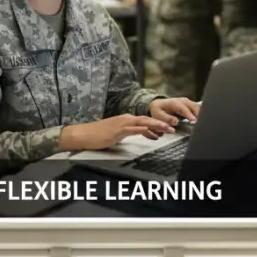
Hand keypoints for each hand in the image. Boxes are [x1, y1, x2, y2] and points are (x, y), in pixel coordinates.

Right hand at [59, 114, 174, 150]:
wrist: (83, 135)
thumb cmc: (98, 136)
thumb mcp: (118, 135)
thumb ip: (130, 134)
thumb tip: (140, 136)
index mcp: (126, 120)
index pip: (145, 121)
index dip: (157, 125)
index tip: (167, 129)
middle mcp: (125, 120)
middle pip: (147, 120)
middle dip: (161, 124)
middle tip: (173, 128)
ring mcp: (121, 124)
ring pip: (143, 123)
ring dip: (156, 126)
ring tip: (168, 129)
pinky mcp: (117, 131)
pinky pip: (133, 129)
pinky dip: (143, 130)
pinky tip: (151, 131)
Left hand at [149, 98, 199, 125]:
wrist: (159, 104)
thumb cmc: (159, 110)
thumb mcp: (158, 115)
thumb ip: (166, 119)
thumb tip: (176, 122)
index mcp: (174, 103)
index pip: (183, 108)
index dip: (189, 114)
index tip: (194, 120)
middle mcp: (182, 101)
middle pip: (193, 106)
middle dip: (198, 114)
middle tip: (202, 123)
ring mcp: (188, 102)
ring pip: (197, 106)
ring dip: (201, 114)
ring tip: (204, 122)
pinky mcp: (191, 105)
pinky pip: (198, 108)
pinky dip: (202, 113)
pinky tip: (204, 119)